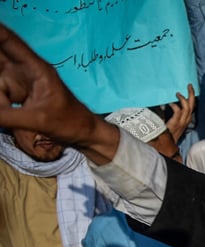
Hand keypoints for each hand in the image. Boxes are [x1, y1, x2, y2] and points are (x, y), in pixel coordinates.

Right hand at [0, 24, 119, 163]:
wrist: (82, 132)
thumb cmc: (70, 122)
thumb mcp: (38, 120)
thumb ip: (8, 116)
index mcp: (36, 68)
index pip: (9, 41)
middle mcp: (24, 69)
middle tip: (12, 94)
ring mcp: (18, 81)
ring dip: (0, 98)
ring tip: (10, 111)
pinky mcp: (15, 92)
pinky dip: (1, 104)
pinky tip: (7, 112)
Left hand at [166, 84, 195, 141]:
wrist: (166, 145)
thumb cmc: (167, 133)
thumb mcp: (171, 123)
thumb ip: (169, 115)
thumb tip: (162, 105)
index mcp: (186, 119)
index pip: (192, 107)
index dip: (192, 98)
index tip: (189, 91)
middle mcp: (186, 120)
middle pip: (192, 105)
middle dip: (191, 94)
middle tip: (189, 85)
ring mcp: (182, 122)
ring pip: (187, 107)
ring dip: (183, 99)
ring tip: (177, 93)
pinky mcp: (176, 123)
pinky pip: (178, 111)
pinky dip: (174, 105)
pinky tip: (169, 103)